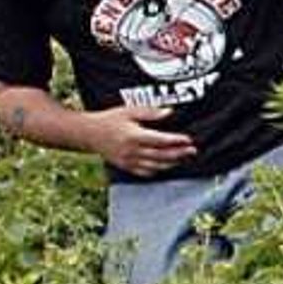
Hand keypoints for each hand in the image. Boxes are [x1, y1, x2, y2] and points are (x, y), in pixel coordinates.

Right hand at [85, 103, 199, 174]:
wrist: (89, 134)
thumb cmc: (110, 119)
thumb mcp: (129, 111)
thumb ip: (150, 112)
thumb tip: (169, 112)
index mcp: (134, 136)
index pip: (160, 140)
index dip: (176, 141)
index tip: (188, 140)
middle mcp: (132, 151)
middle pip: (161, 155)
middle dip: (179, 154)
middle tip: (192, 151)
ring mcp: (129, 161)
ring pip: (156, 166)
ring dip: (172, 163)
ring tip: (183, 158)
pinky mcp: (126, 167)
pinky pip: (145, 172)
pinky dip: (158, 170)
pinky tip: (166, 165)